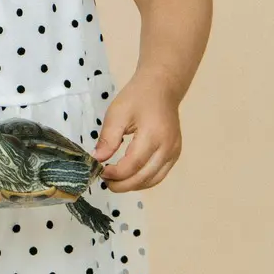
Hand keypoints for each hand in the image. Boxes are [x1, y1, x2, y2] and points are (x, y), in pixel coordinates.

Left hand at [94, 72, 182, 191]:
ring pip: (154, 180)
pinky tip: (130, 177)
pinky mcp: (175, 153)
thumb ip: (108, 138)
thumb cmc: (137, 97)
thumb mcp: (117, 113)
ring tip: (115, 182)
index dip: (116, 174)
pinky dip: (144, 180)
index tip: (100, 172)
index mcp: (153, 135)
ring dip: (133, 185)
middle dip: (123, 184)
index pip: (133, 164)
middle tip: (105, 182)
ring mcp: (174, 152)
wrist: (161, 87)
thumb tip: (97, 159)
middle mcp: (168, 147)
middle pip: (144, 177)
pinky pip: (160, 174)